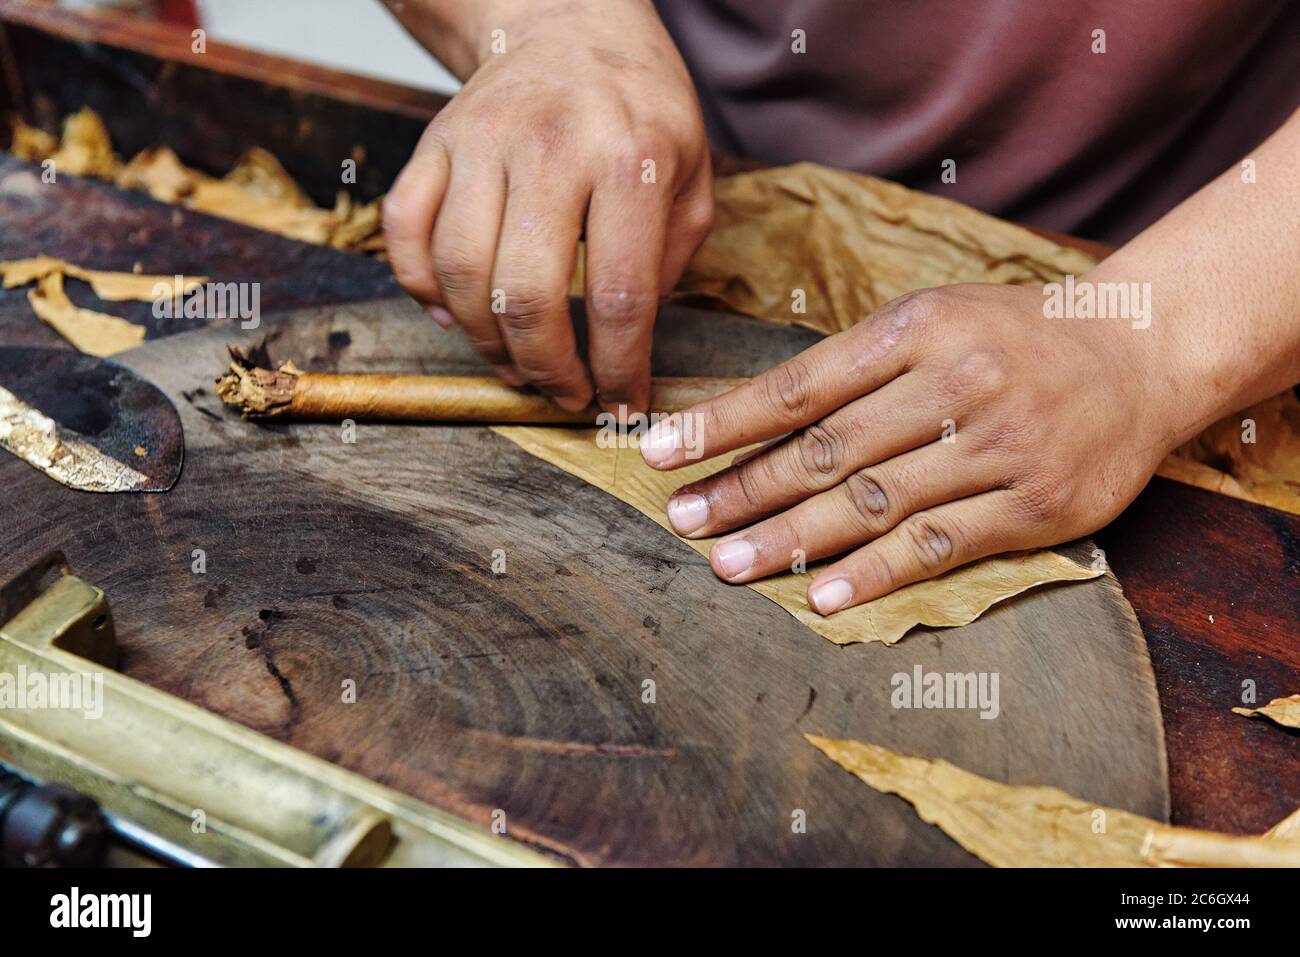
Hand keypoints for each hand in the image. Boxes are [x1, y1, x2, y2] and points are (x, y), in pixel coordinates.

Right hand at [383, 0, 713, 411]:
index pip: (618, 296)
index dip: (618, 368)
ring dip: (485, 343)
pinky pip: (405, 233)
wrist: (571, 23)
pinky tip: (456, 314)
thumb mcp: (690, 176)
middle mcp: (550, 148)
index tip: (620, 403)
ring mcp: (481, 142)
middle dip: (545, 369)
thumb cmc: (639, 109)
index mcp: (630, 159)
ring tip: (517, 365)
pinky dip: (422, 289)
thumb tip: (625, 344)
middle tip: (563, 393)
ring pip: (459, 273)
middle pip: (524, 296)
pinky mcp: (435, 142)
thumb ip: (669, 259)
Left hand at [639, 284, 1173, 613]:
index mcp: (917, 328)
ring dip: (790, 540)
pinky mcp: (1034, 506)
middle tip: (681, 522)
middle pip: (825, 451)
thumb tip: (756, 418)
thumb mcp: (935, 316)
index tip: (656, 452)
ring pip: (873, 503)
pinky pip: (939, 546)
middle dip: (742, 490)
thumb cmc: (1013, 335)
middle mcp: (955, 384)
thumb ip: (858, 363)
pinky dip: (875, 573)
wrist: (1141, 352)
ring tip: (727, 563)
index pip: (798, 386)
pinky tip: (819, 596)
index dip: (722, 423)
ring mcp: (998, 448)